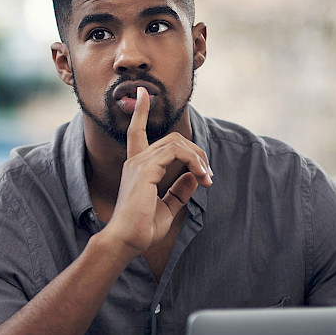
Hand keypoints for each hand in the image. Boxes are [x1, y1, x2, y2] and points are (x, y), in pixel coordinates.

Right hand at [101, 88, 212, 254]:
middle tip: (208, 174)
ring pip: (176, 143)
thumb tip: (193, 179)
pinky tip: (201, 177)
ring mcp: (139, 163)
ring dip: (198, 158)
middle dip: (196, 151)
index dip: (140, 111)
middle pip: (171, 139)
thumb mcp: (166, 208)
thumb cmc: (142, 229)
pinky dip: (193, 162)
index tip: (143, 93)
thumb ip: (178, 191)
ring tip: (207, 177)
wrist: (127, 241)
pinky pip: (175, 152)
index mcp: (137, 167)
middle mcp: (136, 161)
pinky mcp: (146, 170)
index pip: (136, 131)